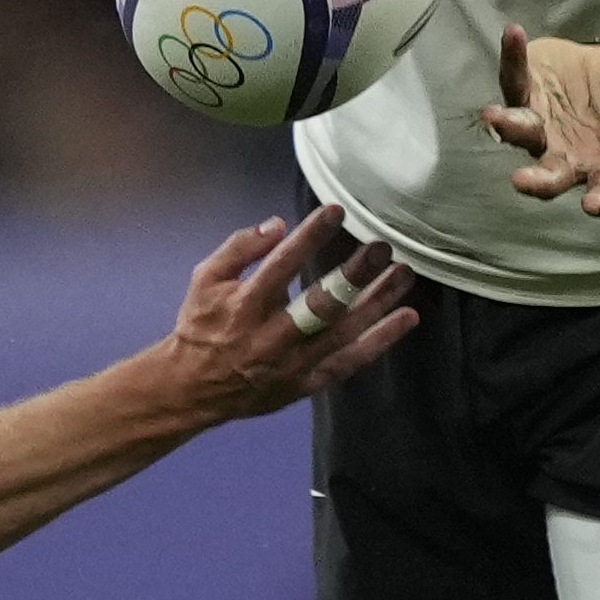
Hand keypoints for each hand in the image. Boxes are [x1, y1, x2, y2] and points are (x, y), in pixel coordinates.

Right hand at [160, 206, 417, 419]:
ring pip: (344, 332)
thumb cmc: (202, 326)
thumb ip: (239, 248)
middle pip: (322, 304)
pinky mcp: (307, 382)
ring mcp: (293, 363)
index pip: (282, 265)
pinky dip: (380, 341)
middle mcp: (273, 336)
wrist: (193, 388)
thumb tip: (276, 223)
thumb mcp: (206, 279)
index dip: (309, 237)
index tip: (336, 211)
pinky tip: (406, 317)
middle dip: (355, 274)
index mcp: (245, 305)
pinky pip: (350, 362)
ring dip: (378, 302)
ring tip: (404, 274)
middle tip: (382, 248)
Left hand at [477, 25, 599, 216]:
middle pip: (548, 173)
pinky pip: (515, 76)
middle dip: (537, 181)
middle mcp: (569, 153)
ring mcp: (543, 123)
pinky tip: (513, 34)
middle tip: (523, 182)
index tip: (598, 206)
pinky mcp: (529, 88)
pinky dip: (512, 58)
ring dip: (507, 124)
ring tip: (495, 115)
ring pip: (519, 128)